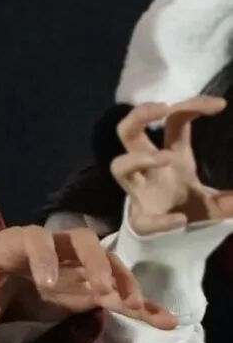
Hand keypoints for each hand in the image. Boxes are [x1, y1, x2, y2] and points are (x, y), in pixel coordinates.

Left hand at [0, 224, 176, 342]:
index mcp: (16, 244)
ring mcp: (74, 266)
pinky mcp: (87, 288)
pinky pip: (117, 292)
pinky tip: (164, 320)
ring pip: (106, 263)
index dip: (45, 257)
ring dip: (123, 281)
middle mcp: (52, 248)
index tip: (49, 284)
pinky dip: (139, 305)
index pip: (35, 240)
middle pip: (81, 241)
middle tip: (104, 291)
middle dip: (96, 262)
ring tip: (134, 306)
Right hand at [113, 97, 232, 233]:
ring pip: (120, 166)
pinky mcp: (141, 220)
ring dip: (139, 158)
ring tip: (165, 158)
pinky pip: (145, 219)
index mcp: (172, 155)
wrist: (172, 237)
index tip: (220, 105)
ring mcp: (140, 191)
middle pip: (129, 132)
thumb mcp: (214, 200)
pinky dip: (162, 221)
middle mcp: (149, 168)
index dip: (192, 106)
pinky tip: (180, 221)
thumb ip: (228, 200)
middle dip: (140, 115)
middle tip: (162, 108)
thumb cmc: (187, 206)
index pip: (175, 122)